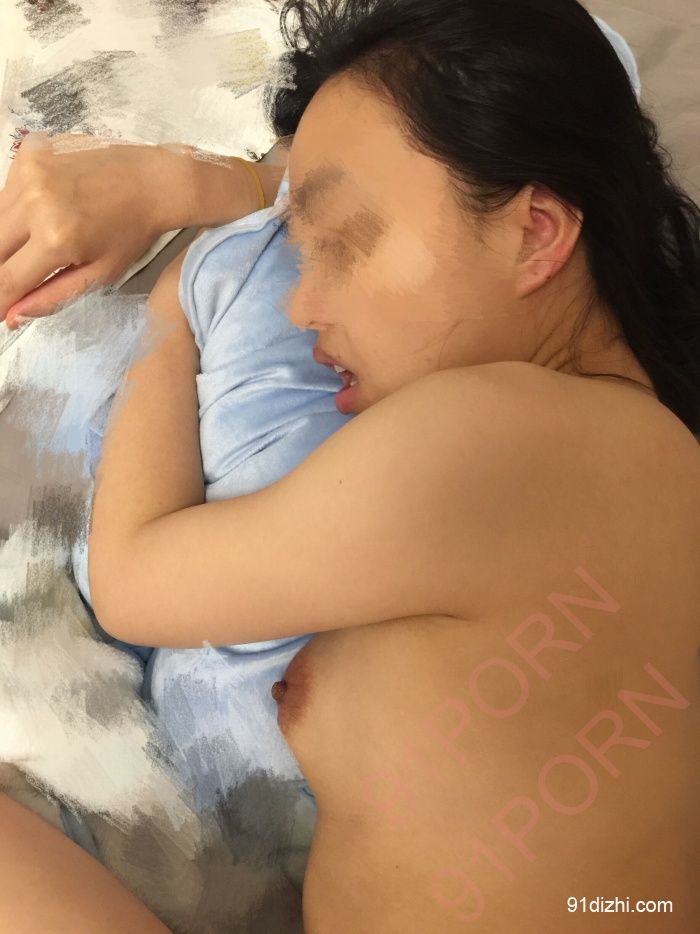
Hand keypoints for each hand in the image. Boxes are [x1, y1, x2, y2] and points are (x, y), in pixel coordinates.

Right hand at [0, 132, 173, 327]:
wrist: (150, 180)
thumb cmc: (131, 232)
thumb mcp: (99, 274)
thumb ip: (51, 296)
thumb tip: (10, 316)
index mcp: (55, 238)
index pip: (8, 278)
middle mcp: (35, 203)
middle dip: (1, 269)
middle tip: (16, 277)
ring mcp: (29, 173)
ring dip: (6, 240)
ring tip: (34, 246)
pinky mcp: (28, 152)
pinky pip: (5, 192)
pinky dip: (14, 210)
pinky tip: (41, 213)